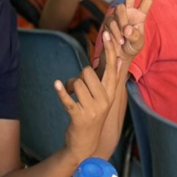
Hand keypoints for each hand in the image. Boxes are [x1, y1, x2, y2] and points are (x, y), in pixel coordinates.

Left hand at [56, 30, 122, 160]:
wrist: (85, 143)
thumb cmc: (92, 115)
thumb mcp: (104, 98)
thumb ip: (109, 79)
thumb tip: (120, 57)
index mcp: (111, 94)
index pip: (112, 67)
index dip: (109, 50)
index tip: (106, 34)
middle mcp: (105, 100)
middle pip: (88, 72)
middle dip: (79, 76)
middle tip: (77, 86)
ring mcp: (93, 109)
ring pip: (77, 83)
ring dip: (69, 86)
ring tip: (71, 95)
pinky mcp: (79, 116)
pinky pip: (68, 99)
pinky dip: (62, 91)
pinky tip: (57, 84)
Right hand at [101, 0, 158, 62]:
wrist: (117, 58)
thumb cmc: (131, 49)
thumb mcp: (138, 44)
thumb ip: (135, 36)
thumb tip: (127, 27)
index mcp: (140, 15)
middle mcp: (129, 11)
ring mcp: (117, 15)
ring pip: (119, 11)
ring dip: (122, 26)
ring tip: (123, 41)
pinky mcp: (108, 21)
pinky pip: (111, 24)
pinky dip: (115, 35)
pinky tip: (116, 42)